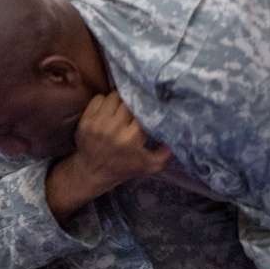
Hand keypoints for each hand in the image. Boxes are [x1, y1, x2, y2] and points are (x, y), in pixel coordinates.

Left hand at [45, 91, 172, 220]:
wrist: (92, 171)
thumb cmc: (124, 167)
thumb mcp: (150, 165)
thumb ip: (168, 153)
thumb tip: (183, 135)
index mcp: (131, 138)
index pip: (143, 111)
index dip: (147, 106)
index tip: (150, 105)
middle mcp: (115, 128)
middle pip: (128, 101)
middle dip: (133, 102)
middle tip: (136, 106)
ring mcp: (98, 123)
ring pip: (114, 96)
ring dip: (120, 99)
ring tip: (123, 107)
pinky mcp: (86, 119)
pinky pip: (99, 98)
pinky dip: (106, 101)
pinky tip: (109, 110)